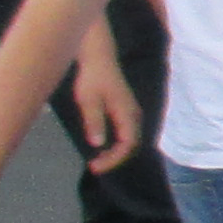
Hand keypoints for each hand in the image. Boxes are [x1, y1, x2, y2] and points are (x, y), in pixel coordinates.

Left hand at [71, 53, 142, 171]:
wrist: (98, 56)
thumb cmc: (92, 76)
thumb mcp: (88, 100)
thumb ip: (94, 121)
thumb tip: (98, 144)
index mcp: (127, 112)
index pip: (128, 144)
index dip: (113, 159)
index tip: (95, 167)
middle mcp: (134, 114)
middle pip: (132, 145)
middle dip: (115, 159)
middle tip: (94, 166)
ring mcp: (132, 111)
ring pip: (130, 139)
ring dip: (116, 152)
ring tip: (98, 160)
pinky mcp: (126, 109)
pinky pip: (127, 133)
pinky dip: (117, 144)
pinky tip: (102, 146)